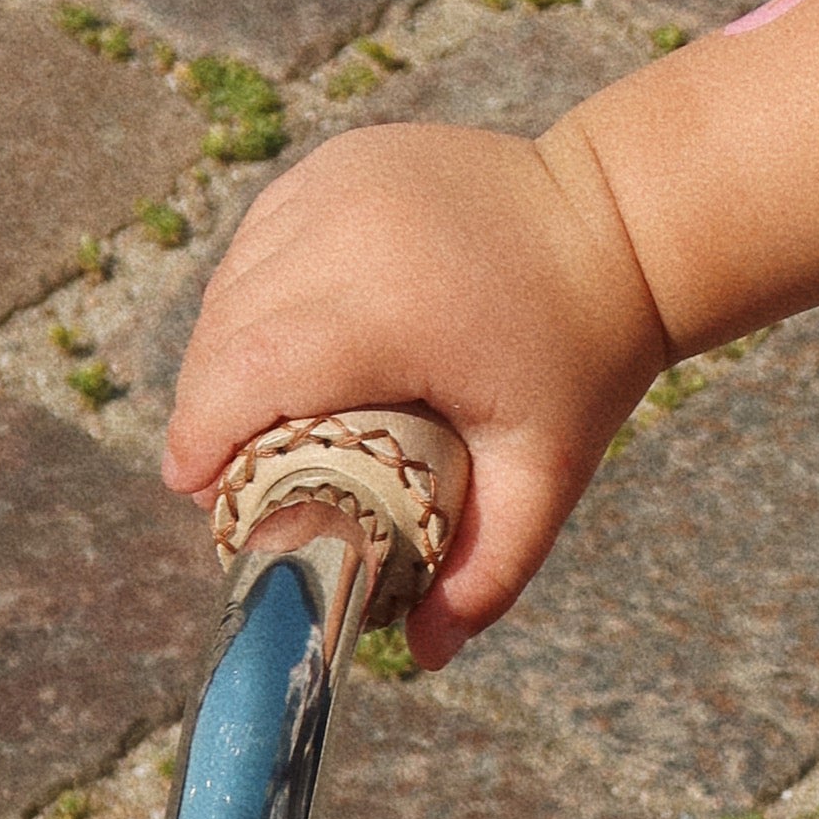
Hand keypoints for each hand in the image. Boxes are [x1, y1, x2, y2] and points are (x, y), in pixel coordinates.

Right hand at [165, 122, 667, 667]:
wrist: (622, 221)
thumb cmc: (583, 357)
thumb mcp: (547, 470)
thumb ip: (490, 568)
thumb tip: (423, 657)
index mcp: (391, 304)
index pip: (251, 371)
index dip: (204, 434)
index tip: (196, 492)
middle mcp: (350, 228)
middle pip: (227, 331)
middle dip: (208, 406)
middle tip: (225, 476)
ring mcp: (339, 182)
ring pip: (235, 281)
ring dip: (226, 351)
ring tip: (247, 418)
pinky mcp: (341, 160)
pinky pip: (263, 238)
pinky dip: (257, 294)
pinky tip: (278, 343)